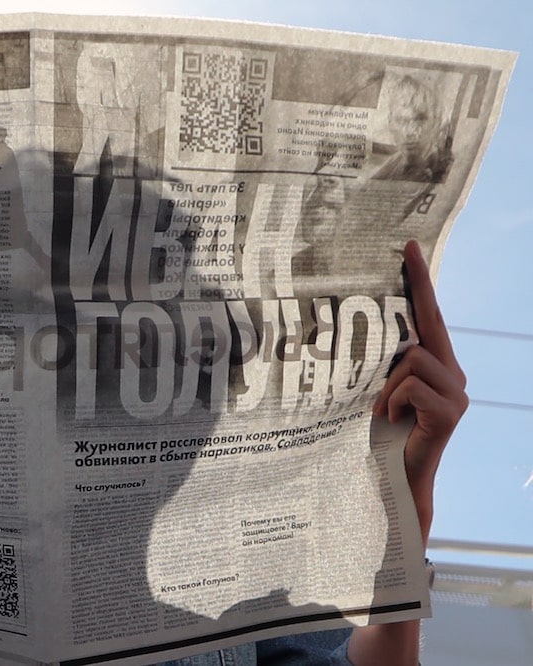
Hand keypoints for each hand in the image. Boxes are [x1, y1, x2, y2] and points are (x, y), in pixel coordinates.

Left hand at [373, 240, 467, 542]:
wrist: (396, 481)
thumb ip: (385, 363)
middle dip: (418, 285)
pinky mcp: (450, 412)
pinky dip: (390, 402)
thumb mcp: (380, 391)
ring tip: (383, 412)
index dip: (421, 282)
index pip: (429, 317)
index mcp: (438, 367)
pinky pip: (408, 385)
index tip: (409, 247)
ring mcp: (457, 393)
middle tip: (406, 251)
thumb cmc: (383, 436)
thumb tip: (361, 327)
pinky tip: (390, 421)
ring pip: (411, 358)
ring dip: (385, 386)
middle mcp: (454, 374)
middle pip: (430, 323)